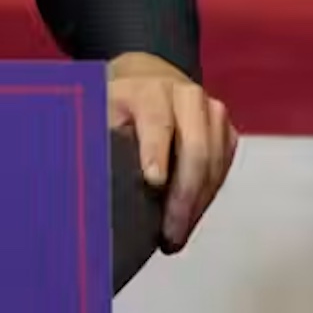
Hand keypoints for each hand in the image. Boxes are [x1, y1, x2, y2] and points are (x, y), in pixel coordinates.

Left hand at [108, 52, 237, 250]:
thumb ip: (101, 139)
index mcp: (148, 89)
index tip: (153, 181)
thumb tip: (87, 181)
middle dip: (184, 197)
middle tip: (170, 234)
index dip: (156, 151)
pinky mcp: (225, 131)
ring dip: (196, 205)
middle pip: (195, 149)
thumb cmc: (119, 103)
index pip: (157, 120)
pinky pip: (222, 169)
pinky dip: (206, 198)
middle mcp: (186, 96)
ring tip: (175, 236)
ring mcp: (211, 113)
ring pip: (214, 164)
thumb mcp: (100, 111)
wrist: (147, 77)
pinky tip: (188, 218)